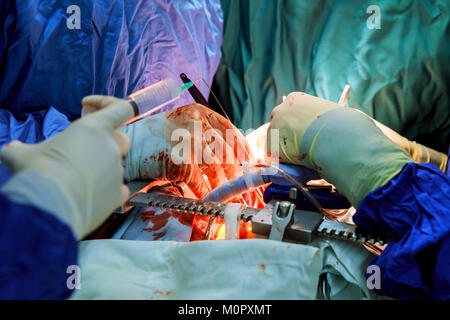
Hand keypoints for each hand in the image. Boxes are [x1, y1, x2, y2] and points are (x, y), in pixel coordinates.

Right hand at [1, 97, 133, 238]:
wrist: (50, 205)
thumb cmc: (39, 172)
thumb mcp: (23, 154)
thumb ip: (22, 149)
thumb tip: (12, 150)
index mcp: (95, 129)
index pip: (121, 108)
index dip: (107, 103)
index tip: (87, 107)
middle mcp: (111, 148)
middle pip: (121, 138)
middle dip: (106, 141)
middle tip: (84, 149)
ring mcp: (118, 171)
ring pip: (115, 165)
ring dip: (99, 168)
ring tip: (74, 179)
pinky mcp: (119, 193)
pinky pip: (118, 188)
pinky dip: (106, 189)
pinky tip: (88, 195)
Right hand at [119, 103, 252, 198]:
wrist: (126, 148)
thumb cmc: (153, 138)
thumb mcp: (180, 125)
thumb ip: (203, 134)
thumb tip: (229, 154)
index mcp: (198, 111)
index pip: (229, 129)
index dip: (242, 147)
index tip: (248, 160)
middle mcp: (195, 124)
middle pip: (225, 151)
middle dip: (232, 171)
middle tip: (236, 183)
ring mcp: (188, 142)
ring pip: (215, 169)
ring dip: (220, 184)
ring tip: (221, 193)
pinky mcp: (181, 163)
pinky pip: (200, 182)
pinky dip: (204, 193)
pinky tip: (206, 198)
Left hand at [267, 92, 338, 165]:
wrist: (333, 136)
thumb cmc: (341, 123)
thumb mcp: (332, 113)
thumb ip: (323, 117)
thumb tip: (332, 126)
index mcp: (295, 98)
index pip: (292, 112)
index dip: (299, 124)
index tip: (307, 133)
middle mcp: (280, 110)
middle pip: (280, 124)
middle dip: (289, 135)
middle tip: (303, 146)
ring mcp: (274, 126)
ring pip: (277, 139)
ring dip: (287, 148)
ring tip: (304, 155)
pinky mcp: (271, 144)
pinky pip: (276, 154)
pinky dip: (286, 160)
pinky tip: (299, 161)